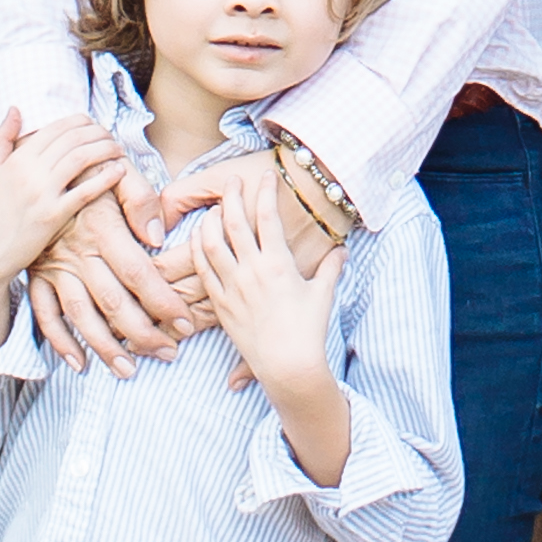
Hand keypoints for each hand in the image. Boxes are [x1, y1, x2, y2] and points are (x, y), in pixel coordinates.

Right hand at [0, 106, 134, 305]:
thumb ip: (2, 138)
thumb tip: (14, 108)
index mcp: (16, 159)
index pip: (55, 129)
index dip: (79, 122)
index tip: (93, 124)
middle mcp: (29, 171)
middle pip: (72, 140)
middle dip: (97, 132)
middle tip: (110, 134)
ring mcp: (42, 193)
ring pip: (80, 159)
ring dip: (104, 149)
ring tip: (118, 148)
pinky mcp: (53, 216)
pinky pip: (85, 191)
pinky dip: (105, 178)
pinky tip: (118, 171)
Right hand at [26, 165, 222, 367]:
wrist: (37, 160)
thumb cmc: (87, 165)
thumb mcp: (117, 167)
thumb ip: (141, 198)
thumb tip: (157, 238)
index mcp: (102, 227)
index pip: (138, 272)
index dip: (163, 301)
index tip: (184, 323)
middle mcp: (78, 252)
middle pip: (113, 302)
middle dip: (143, 333)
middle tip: (168, 353)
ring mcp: (54, 266)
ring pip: (81, 314)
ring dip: (105, 346)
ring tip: (129, 369)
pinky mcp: (37, 273)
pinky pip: (45, 313)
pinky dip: (59, 340)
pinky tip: (78, 362)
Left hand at [184, 156, 339, 407]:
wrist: (288, 366)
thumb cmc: (308, 330)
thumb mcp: (323, 293)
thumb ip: (331, 267)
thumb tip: (342, 251)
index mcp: (278, 263)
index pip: (267, 216)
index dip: (266, 191)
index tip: (266, 175)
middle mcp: (252, 271)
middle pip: (234, 223)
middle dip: (232, 197)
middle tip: (233, 182)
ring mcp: (233, 287)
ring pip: (211, 244)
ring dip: (209, 222)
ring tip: (212, 210)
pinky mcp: (221, 304)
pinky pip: (204, 270)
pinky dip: (199, 250)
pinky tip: (198, 239)